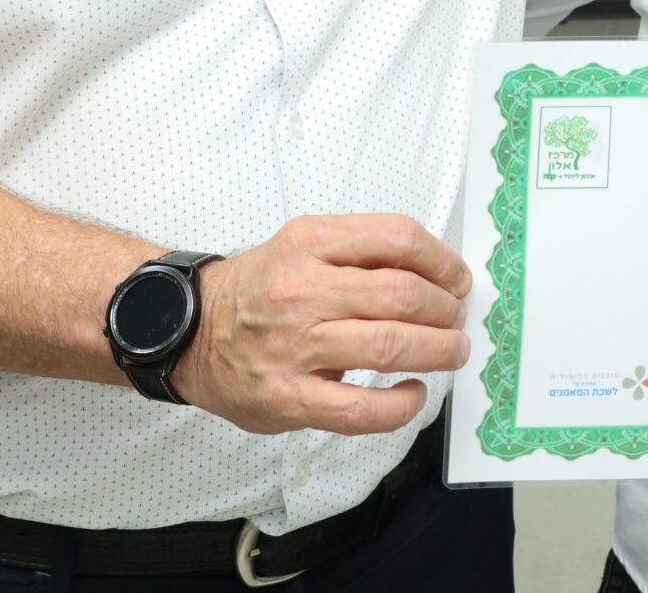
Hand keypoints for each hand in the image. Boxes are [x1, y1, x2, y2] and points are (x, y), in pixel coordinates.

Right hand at [170, 214, 471, 435]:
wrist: (189, 332)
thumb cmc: (258, 289)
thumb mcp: (301, 244)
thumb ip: (359, 251)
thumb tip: (434, 272)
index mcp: (310, 242)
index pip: (397, 238)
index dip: (442, 260)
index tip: (459, 278)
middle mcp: (302, 289)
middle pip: (402, 293)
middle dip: (446, 309)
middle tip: (458, 320)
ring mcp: (294, 346)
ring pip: (389, 345)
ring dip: (437, 350)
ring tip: (453, 352)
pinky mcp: (288, 397)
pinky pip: (359, 409)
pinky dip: (399, 405)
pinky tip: (413, 394)